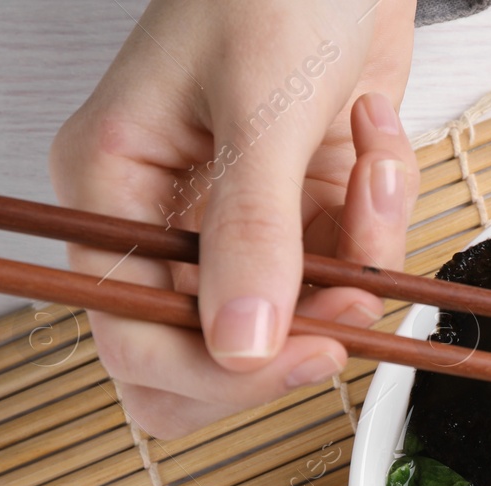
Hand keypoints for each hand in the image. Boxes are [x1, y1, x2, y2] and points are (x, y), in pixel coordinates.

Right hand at [50, 0, 420, 438]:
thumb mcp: (263, 107)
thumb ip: (253, 233)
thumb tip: (242, 347)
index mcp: (109, 188)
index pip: (134, 339)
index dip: (223, 373)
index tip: (310, 352)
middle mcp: (163, 217)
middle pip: (208, 355)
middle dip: (297, 332)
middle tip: (351, 293)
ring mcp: (235, 219)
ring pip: (295, 315)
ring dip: (358, 254)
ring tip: (371, 167)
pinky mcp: (300, 209)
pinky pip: (346, 264)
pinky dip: (381, 214)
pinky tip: (374, 138)